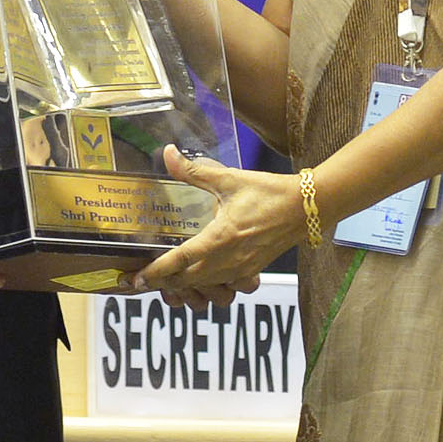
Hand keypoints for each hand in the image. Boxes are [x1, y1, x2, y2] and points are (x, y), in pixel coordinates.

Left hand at [127, 145, 287, 303]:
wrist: (307, 207)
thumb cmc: (269, 192)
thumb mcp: (228, 179)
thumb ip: (194, 171)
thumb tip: (168, 153)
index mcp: (219, 240)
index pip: (179, 262)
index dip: (155, 272)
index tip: (135, 279)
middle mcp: (229, 261)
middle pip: (188, 282)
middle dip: (164, 282)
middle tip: (143, 278)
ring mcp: (242, 270)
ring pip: (207, 288)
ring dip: (186, 287)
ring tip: (169, 279)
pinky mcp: (252, 270)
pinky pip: (226, 286)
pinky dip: (210, 286)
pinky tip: (202, 275)